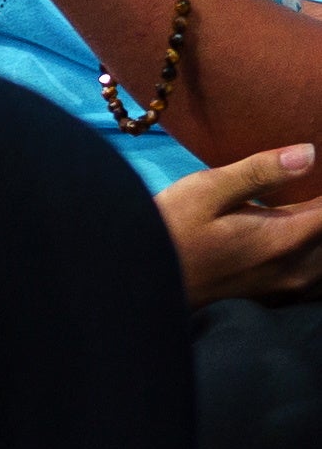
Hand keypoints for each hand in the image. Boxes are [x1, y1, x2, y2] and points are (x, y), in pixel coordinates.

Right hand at [157, 143, 321, 304]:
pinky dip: (317, 257)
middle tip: (310, 188)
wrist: (143, 280)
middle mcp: (295, 266)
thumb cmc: (170, 230)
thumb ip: (260, 172)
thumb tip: (310, 153)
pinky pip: (317, 278)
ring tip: (306, 208)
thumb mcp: (206, 190)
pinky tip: (303, 244)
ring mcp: (287, 285)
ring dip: (320, 234)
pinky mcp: (276, 295)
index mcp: (284, 237)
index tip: (317, 166)